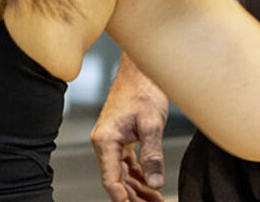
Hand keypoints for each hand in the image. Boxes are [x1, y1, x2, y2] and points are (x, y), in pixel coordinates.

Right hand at [90, 59, 167, 201]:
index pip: (111, 179)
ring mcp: (112, 140)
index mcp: (106, 140)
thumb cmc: (143, 91)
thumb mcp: (151, 125)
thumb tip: (154, 182)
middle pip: (116, 179)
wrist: (141, 70)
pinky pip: (127, 163)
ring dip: (137, 188)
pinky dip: (139, 175)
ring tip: (155, 200)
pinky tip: (151, 185)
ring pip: (122, 173)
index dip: (122, 198)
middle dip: (133, 197)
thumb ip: (152, 156)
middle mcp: (105, 142)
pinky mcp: (121, 137)